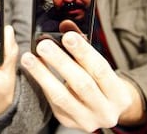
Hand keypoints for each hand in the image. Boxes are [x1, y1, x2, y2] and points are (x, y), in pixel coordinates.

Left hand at [21, 20, 146, 131]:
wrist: (103, 109)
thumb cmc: (99, 80)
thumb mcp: (97, 65)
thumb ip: (82, 44)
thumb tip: (65, 24)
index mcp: (118, 94)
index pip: (101, 69)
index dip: (83, 51)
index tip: (67, 35)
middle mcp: (106, 111)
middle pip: (81, 84)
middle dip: (60, 62)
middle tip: (43, 46)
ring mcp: (87, 120)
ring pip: (62, 97)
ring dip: (43, 75)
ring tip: (28, 58)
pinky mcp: (68, 122)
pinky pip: (53, 102)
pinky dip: (41, 84)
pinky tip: (33, 70)